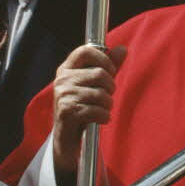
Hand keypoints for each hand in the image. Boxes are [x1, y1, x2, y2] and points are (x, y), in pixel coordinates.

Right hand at [52, 44, 125, 171]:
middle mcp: (62, 79)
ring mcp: (63, 95)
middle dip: (110, 88)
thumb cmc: (83, 105)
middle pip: (99, 74)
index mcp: (67, 68)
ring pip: (100, 94)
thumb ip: (109, 66)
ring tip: (103, 109)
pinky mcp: (67, 112)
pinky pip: (97, 110)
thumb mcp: (95, 84)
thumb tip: (123, 49)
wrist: (67, 136)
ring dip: (108, 105)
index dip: (103, 59)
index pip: (85, 51)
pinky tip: (100, 119)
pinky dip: (104, 117)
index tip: (110, 71)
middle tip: (106, 97)